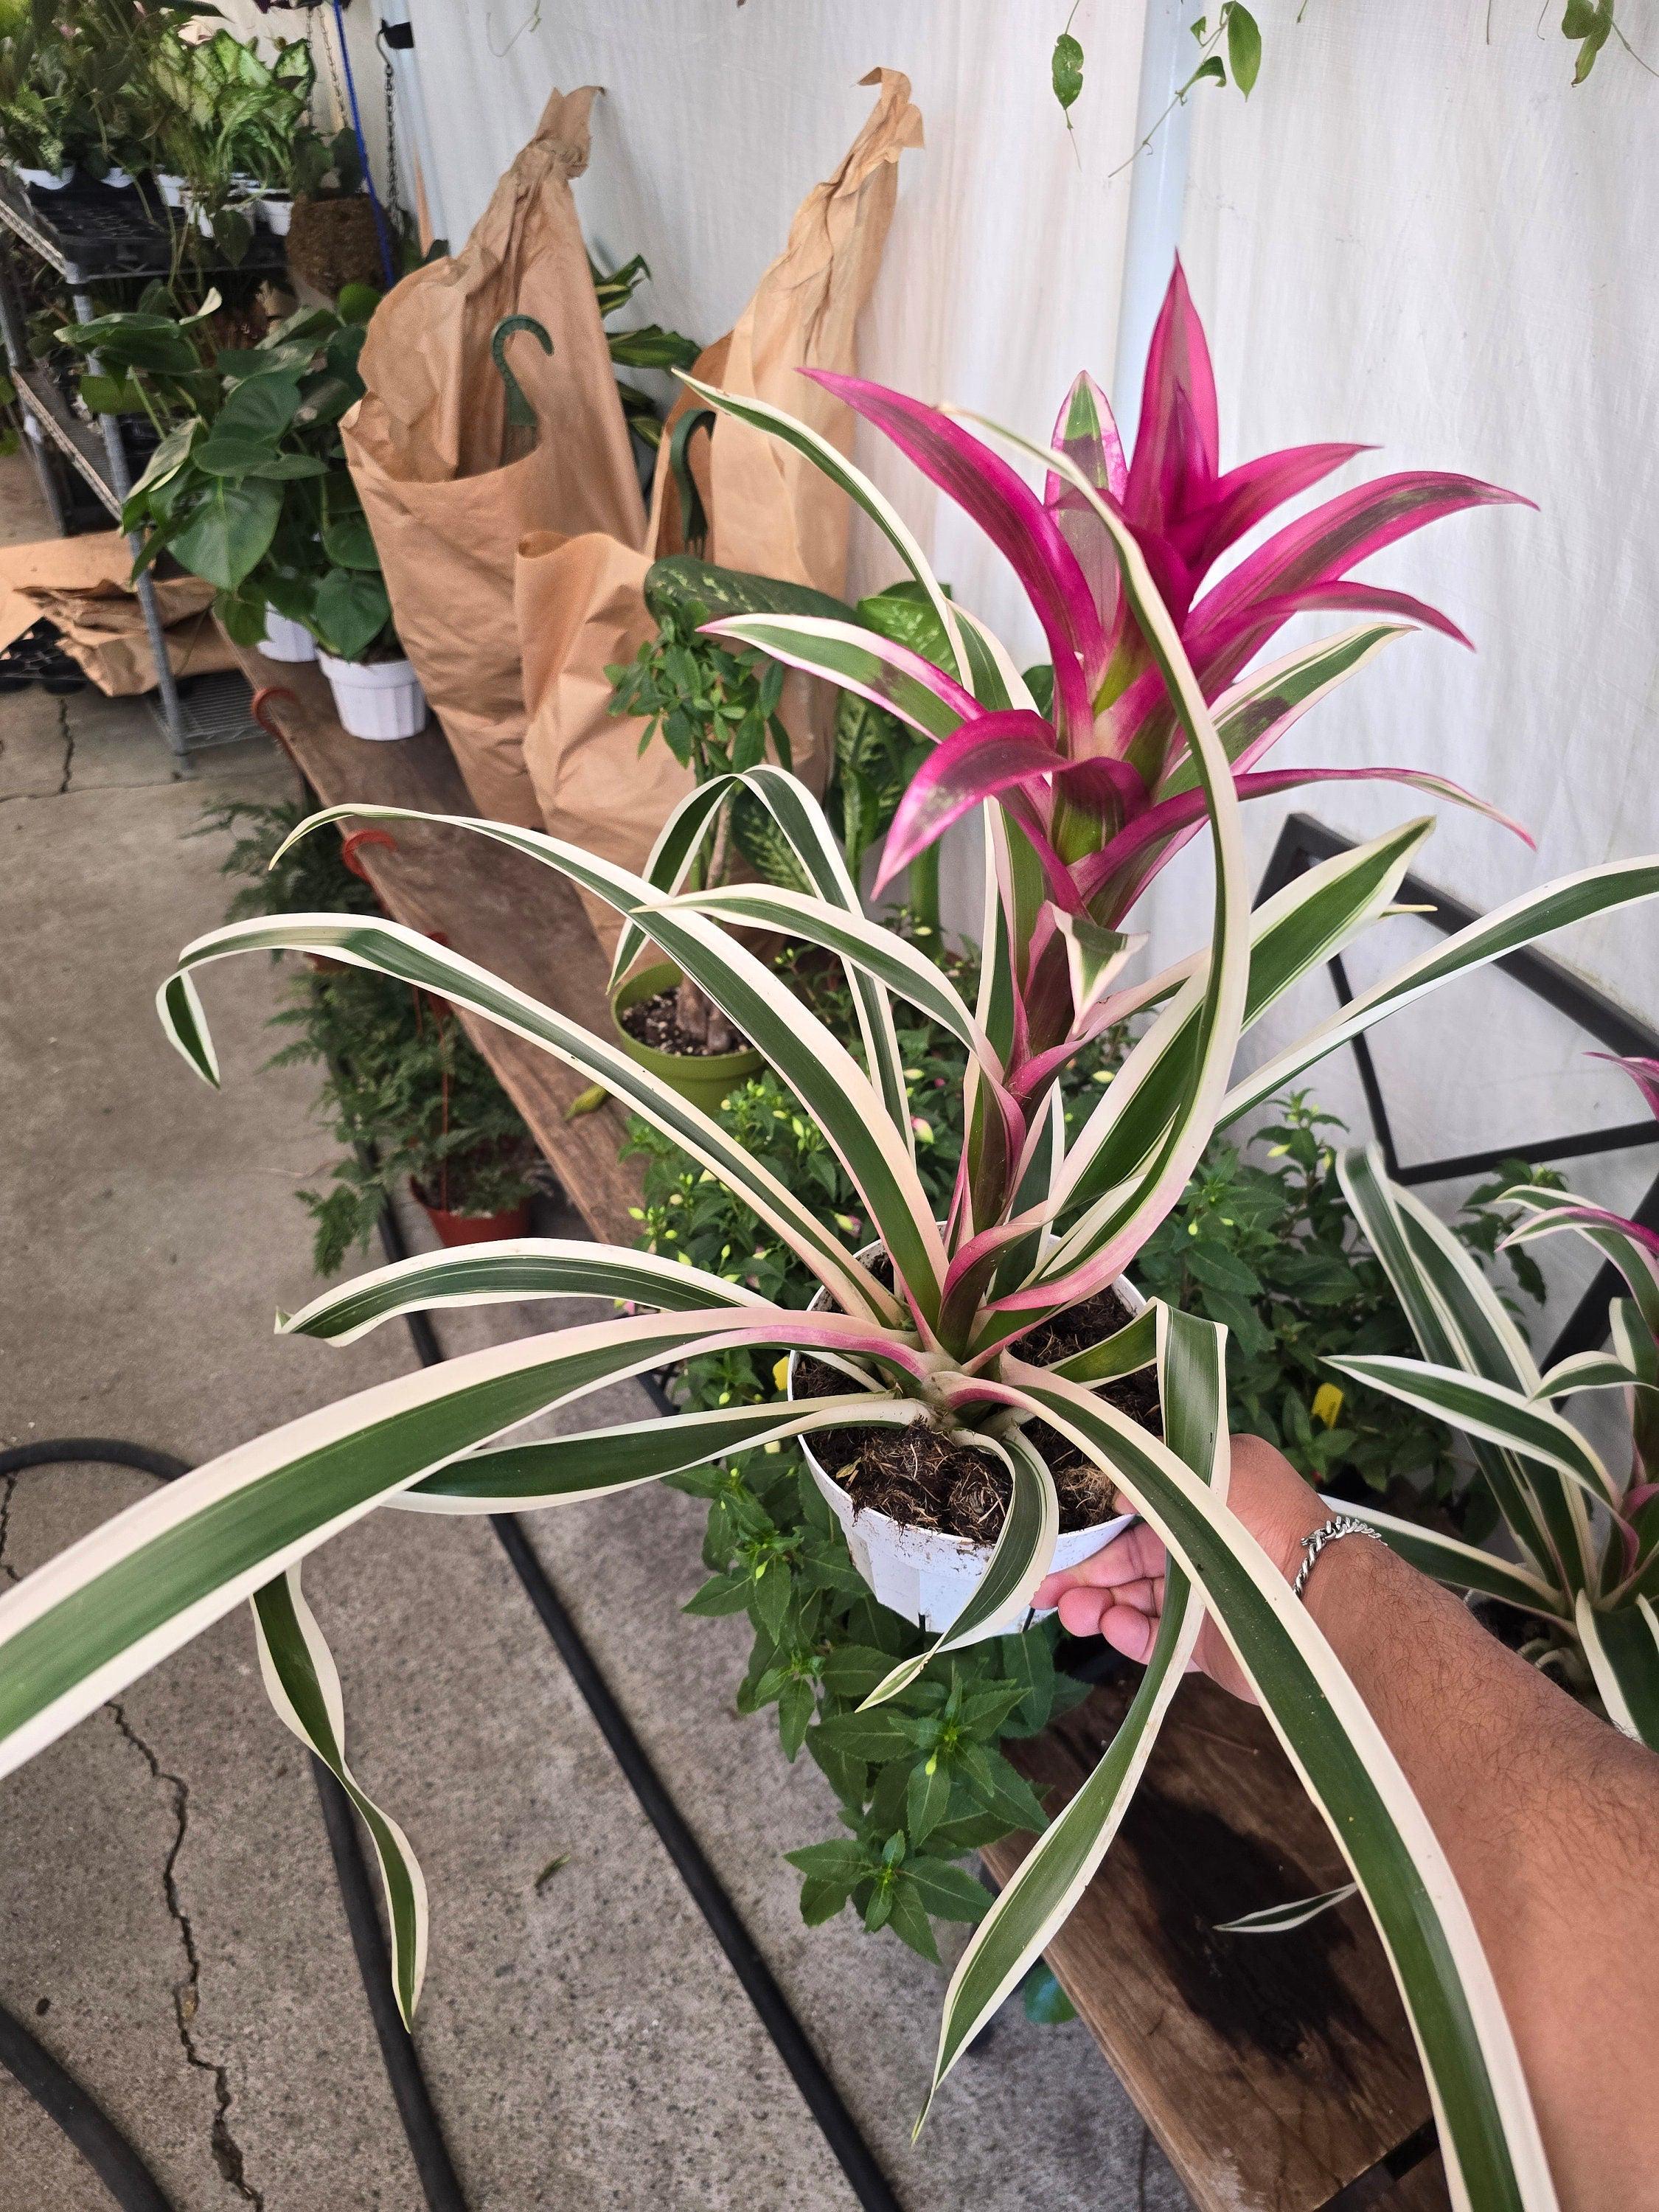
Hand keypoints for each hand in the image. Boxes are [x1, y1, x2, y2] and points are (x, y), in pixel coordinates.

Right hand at [1032, 1435, 1328, 1701]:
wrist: (1318, 1597)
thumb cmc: (1268, 1518)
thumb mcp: (1213, 1465)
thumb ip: (1157, 1472)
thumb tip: (1116, 1494)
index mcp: (1204, 1500)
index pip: (1137, 1510)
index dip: (1095, 1524)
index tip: (1055, 1536)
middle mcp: (1201, 1546)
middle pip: (1126, 1559)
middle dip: (1082, 1571)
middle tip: (1042, 1585)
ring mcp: (1202, 1599)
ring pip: (1132, 1601)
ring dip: (1095, 1604)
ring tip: (1068, 1612)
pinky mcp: (1206, 1646)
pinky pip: (1156, 1641)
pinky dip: (1128, 1635)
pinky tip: (1109, 1625)